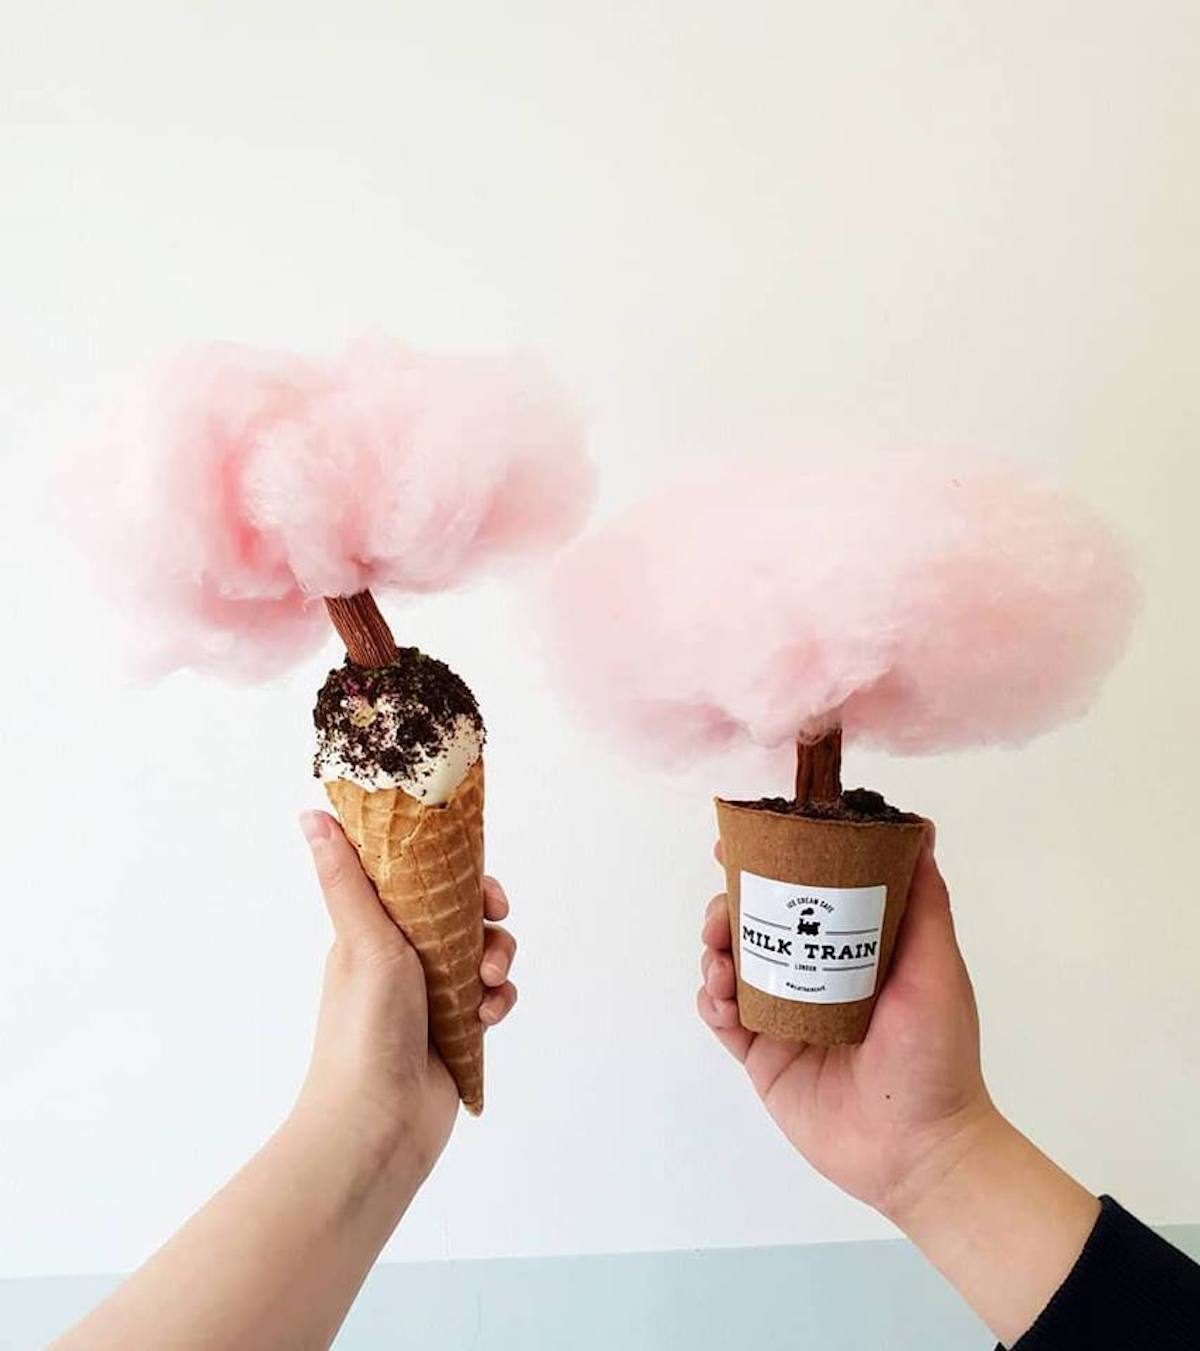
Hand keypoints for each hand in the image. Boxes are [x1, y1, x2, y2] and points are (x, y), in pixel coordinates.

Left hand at [296, 810, 517, 1178]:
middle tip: (493, 921)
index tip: (476, 878)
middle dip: (485, 917)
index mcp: (374, 931)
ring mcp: (431, 996)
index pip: (421, 880)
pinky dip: (496, 1001)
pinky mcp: (456, 1030)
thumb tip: (311, 815)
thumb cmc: (364, 1029)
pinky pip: (491, 998)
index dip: (453, 871)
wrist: (380, 1123)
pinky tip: (486, 1017)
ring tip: (486, 982)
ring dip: (496, 960)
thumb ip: (347, 878)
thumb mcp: (362, 941)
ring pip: (482, 954)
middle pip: (461, 913)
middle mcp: (403, 958)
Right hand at [697, 835, 994, 1218]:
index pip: (805, 892)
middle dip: (730, 905)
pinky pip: (722, 1017)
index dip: (771, 862)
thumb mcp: (937, 967)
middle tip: (723, 907)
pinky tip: (721, 996)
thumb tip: (919, 827)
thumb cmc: (936, 1055)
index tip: (744, 841)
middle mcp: (813, 976)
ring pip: (731, 964)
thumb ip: (925, 901)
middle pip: (756, 923)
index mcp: (852, 949)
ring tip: (719, 955)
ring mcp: (783, 1016)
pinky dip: (712, 999)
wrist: (918, 1150)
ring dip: (715, 948)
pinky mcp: (761, 1057)